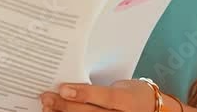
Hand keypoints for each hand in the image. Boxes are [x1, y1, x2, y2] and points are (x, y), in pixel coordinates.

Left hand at [41, 79, 155, 111]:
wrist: (149, 111)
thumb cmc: (131, 96)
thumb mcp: (119, 88)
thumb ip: (96, 90)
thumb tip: (66, 88)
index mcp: (128, 101)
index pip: (106, 97)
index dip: (84, 93)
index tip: (63, 88)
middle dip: (66, 106)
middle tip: (47, 98)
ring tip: (47, 109)